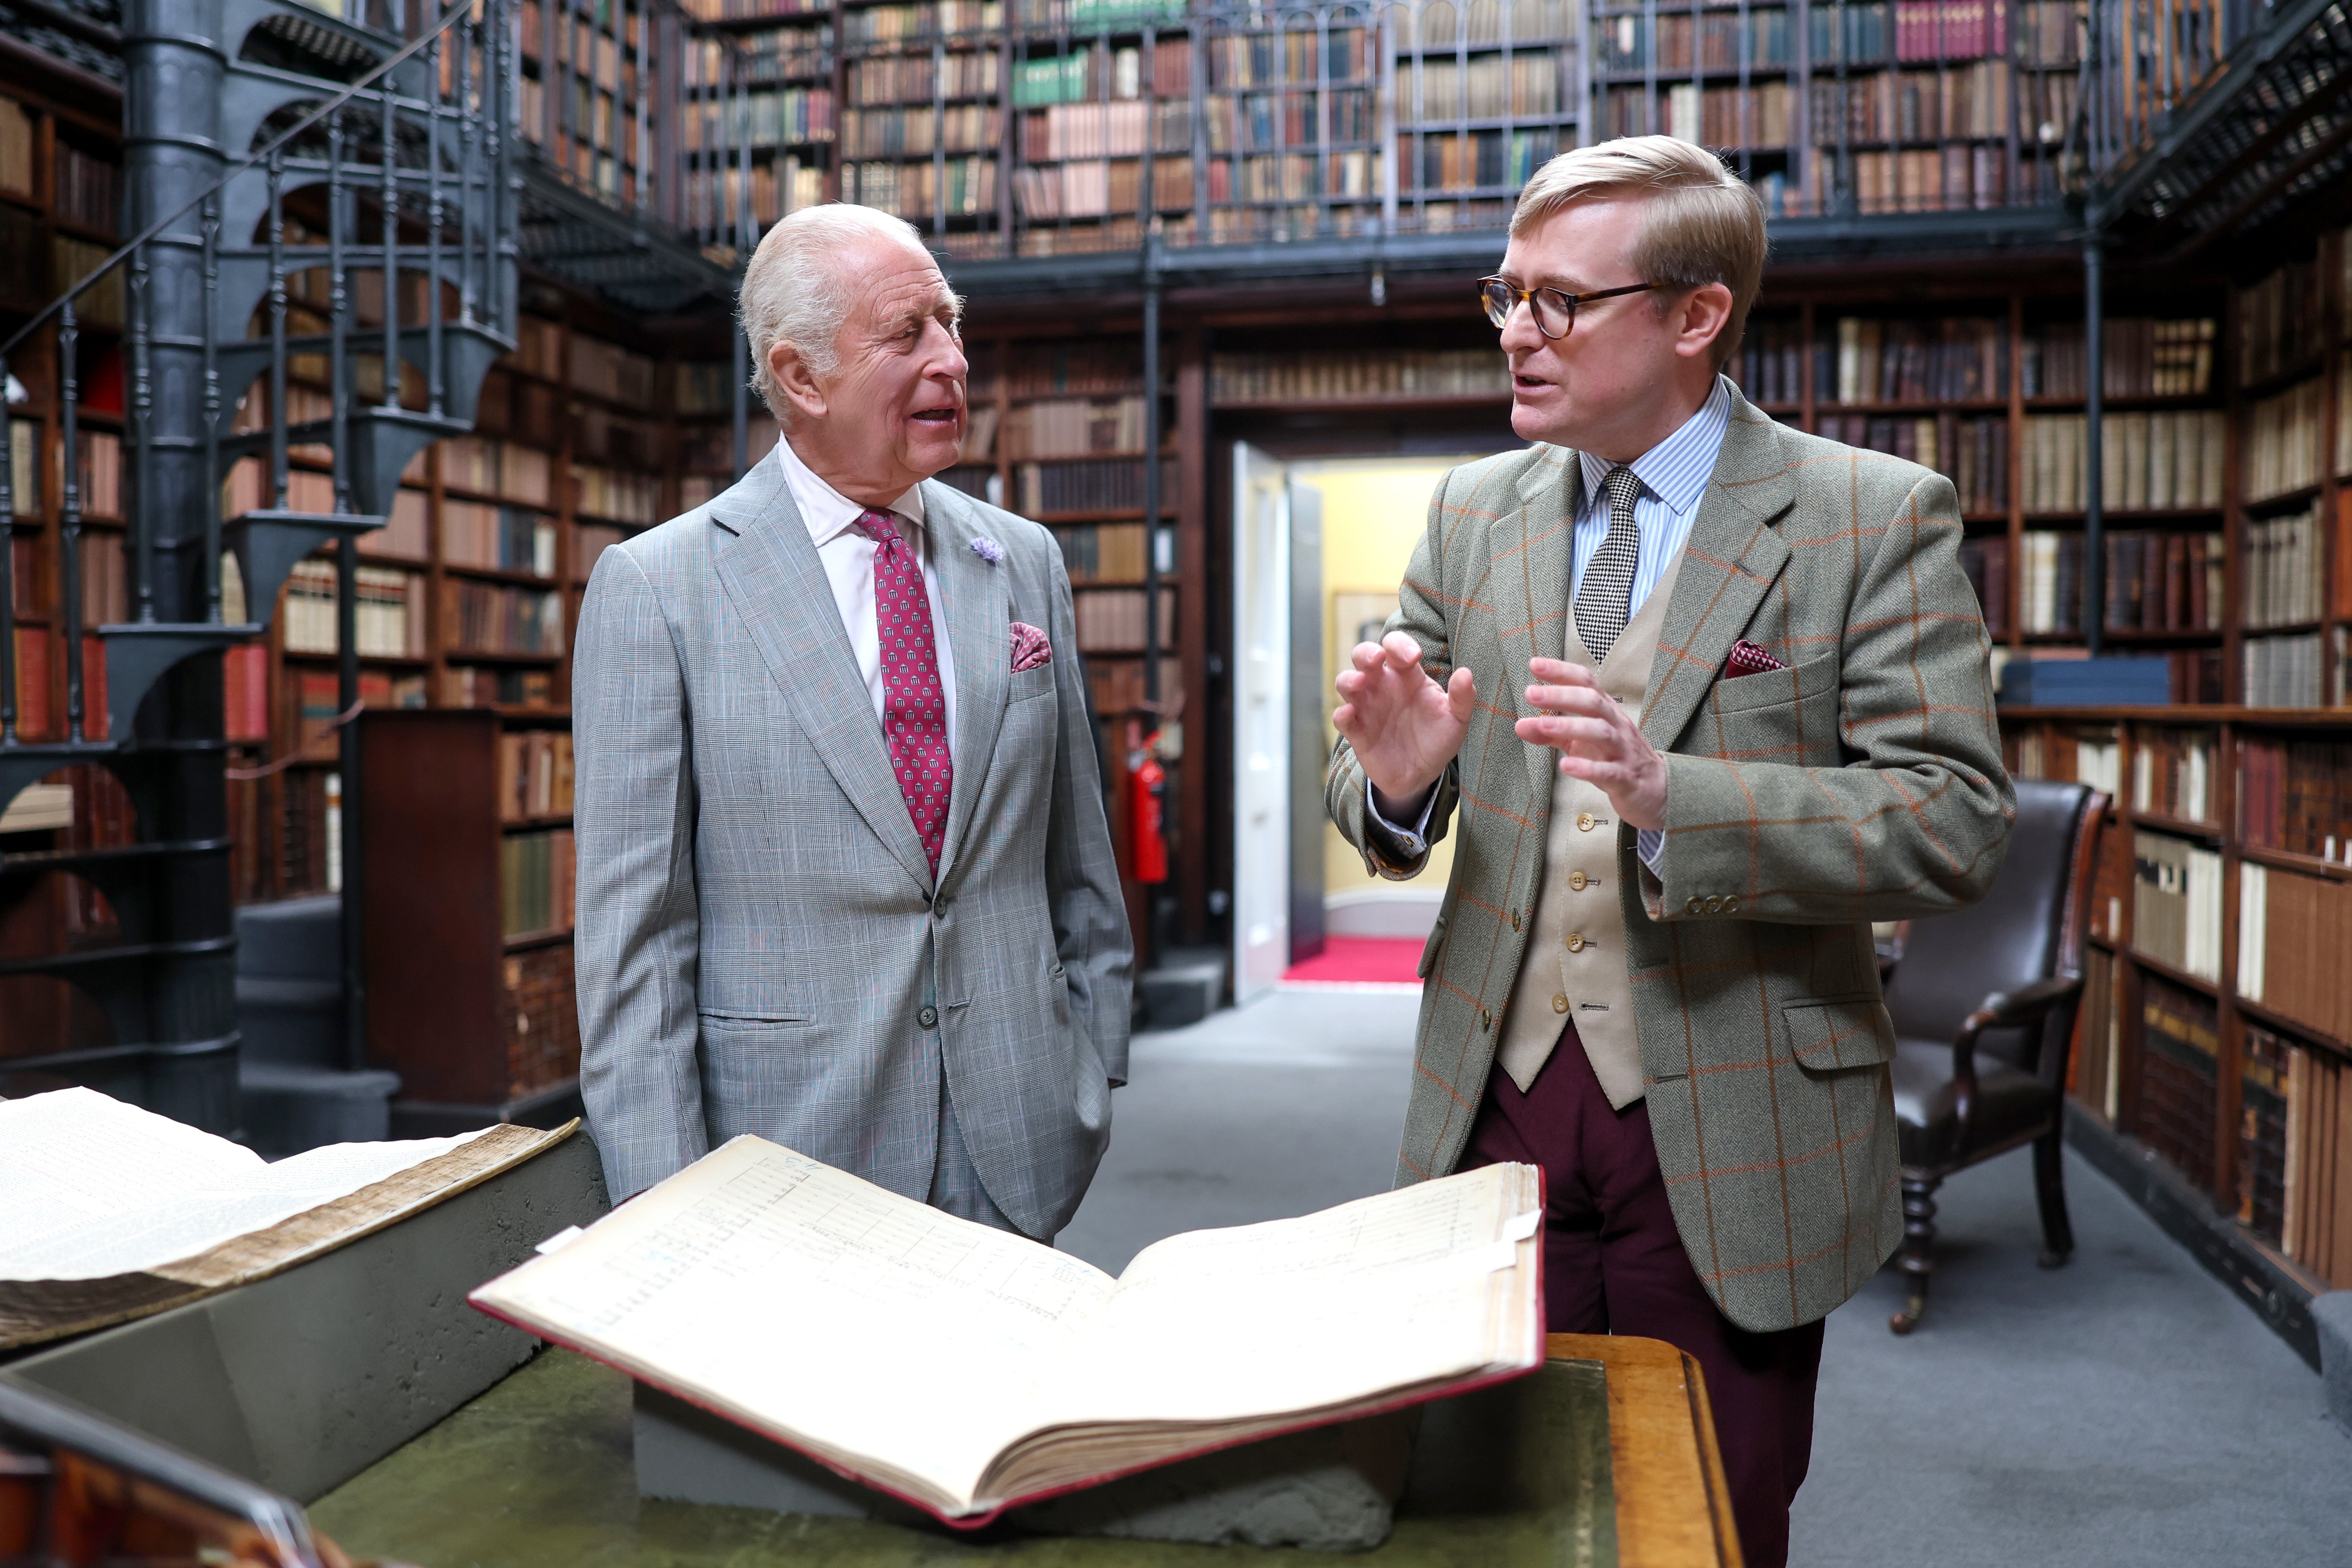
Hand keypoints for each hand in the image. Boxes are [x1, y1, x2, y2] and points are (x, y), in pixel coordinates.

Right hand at [1333, 632, 1474, 803]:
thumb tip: (1466, 673)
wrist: (1423, 774)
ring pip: (1345, 682)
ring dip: (1348, 679)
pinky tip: (1350, 713)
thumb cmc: (1438, 738)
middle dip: (1366, 652)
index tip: (1414, 656)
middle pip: (1364, 656)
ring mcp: (1367, 707)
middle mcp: (1383, 686)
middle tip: (1378, 658)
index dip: (1400, 645)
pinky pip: (1341, 718)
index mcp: (1407, 676)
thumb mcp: (1456, 719)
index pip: (1397, 648)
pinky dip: (1342, 714)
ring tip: (1359, 683)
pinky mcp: (1357, 732)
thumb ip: (1462, 697)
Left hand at [1515, 657, 1668, 830]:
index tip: (1535, 664)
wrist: (1655, 790)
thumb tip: (1520, 724)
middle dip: (1561, 695)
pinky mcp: (1625, 779)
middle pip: (1592, 702)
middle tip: (1531, 693)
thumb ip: (1551, 733)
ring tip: (1543, 725)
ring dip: (1571, 726)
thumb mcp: (1580, 743)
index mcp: (1605, 712)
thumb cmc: (1614, 758)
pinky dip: (1587, 768)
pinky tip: (1566, 766)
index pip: (1586, 683)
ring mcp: (1623, 751)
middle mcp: (1616, 725)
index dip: (1562, 671)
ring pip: (1600, 732)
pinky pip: (1608, 771)